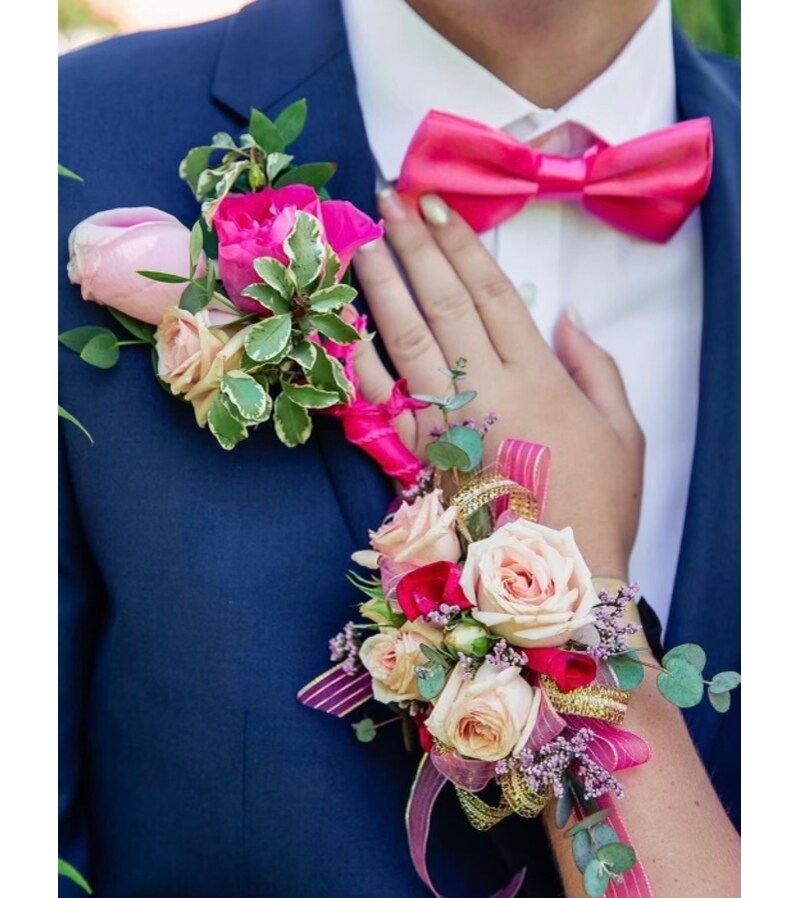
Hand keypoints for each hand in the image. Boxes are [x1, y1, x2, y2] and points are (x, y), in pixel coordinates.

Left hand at [352, 190, 643, 579]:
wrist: (557, 579)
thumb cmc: (599, 503)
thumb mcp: (623, 429)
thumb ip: (596, 365)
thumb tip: (569, 314)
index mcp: (540, 377)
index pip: (494, 293)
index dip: (462, 244)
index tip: (436, 204)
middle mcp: (489, 390)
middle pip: (444, 303)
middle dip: (413, 246)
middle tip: (387, 199)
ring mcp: (449, 423)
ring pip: (407, 342)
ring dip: (381, 289)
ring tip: (361, 244)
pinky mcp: (421, 457)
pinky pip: (384, 403)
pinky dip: (362, 365)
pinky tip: (346, 329)